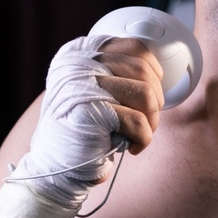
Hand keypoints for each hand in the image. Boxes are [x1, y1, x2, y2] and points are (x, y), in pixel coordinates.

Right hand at [0, 34, 167, 217]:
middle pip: (144, 71)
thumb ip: (119, 72)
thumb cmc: (83, 131)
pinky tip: (132, 147)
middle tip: (146, 122)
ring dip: (152, 120)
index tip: (147, 97)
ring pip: (146, 94)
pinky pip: (139, 121)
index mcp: (80, 52)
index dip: (154, 74)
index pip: (137, 48)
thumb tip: (162, 70)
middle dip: (156, 101)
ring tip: (140, 135)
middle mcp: (77, 63)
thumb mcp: (98, 89)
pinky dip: (144, 138)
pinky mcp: (90, 111)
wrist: (55, 169)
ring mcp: (82, 85)